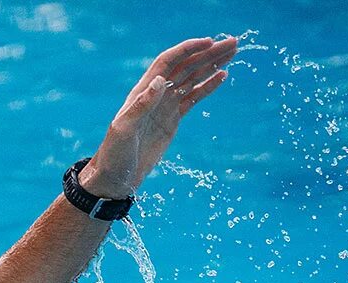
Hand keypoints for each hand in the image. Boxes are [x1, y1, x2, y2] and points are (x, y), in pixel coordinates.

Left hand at [81, 36, 237, 198]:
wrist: (117, 176)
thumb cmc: (114, 154)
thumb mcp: (124, 130)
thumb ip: (141, 105)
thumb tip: (160, 80)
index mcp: (143, 92)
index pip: (169, 62)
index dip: (188, 50)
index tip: (210, 42)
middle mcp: (155, 94)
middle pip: (186, 66)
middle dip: (208, 53)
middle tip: (233, 42)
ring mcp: (165, 106)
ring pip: (193, 79)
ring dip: (212, 65)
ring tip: (232, 52)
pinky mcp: (173, 119)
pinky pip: (194, 97)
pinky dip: (208, 86)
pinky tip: (222, 75)